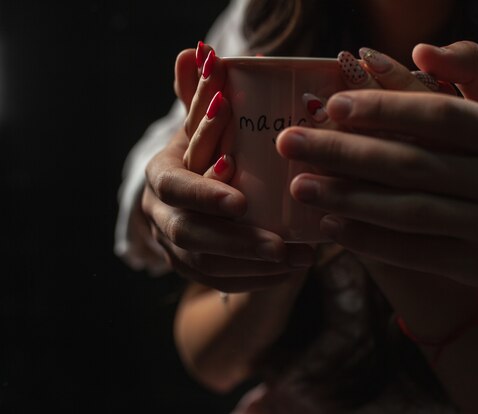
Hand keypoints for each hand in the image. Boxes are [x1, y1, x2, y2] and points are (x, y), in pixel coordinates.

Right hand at [141, 45, 313, 291]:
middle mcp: (161, 214)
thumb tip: (196, 52)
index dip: (205, 195)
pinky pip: (220, 282)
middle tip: (280, 244)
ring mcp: (174, 247)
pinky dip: (256, 280)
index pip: (177, 188)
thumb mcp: (201, 125)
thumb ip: (200, 96)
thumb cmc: (203, 151)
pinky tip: (289, 272)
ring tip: (300, 259)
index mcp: (161, 175)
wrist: (190, 194)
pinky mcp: (193, 268)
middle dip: (237, 241)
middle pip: (191, 235)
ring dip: (254, 265)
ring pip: (207, 266)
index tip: (242, 202)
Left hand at [276, 41, 477, 287]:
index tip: (331, 104)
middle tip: (292, 144)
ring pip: (409, 211)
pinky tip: (330, 224)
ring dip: (348, 198)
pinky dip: (368, 238)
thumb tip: (419, 48)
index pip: (441, 114)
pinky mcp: (476, 266)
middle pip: (415, 163)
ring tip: (300, 186)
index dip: (386, 106)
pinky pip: (413, 253)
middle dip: (346, 152)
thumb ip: (470, 71)